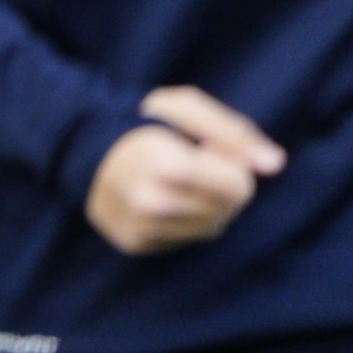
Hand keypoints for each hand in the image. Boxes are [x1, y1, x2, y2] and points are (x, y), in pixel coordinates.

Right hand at [84, 85, 286, 255]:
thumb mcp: (185, 108)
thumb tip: (275, 165)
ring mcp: (142, 229)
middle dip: (222, 187)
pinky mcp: (134, 244)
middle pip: (228, 210)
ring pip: (209, 228)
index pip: (239, 188)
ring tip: (177, 182)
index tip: (208, 151)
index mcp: (169, 167)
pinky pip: (184, 240)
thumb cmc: (139, 121)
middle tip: (194, 165)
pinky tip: (162, 198)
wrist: (77, 146)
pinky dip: (182, 220)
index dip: (232, 166)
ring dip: (205, 205)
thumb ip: (234, 133)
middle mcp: (154, 204)